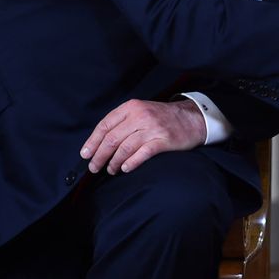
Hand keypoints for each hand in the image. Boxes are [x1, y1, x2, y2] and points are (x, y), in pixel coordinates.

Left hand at [79, 99, 206, 174]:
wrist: (193, 118)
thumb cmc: (163, 118)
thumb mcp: (142, 111)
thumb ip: (123, 122)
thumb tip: (100, 142)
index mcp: (132, 107)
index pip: (105, 125)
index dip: (92, 141)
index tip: (85, 154)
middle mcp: (141, 116)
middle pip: (112, 139)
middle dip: (100, 156)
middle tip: (94, 167)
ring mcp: (153, 128)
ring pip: (124, 148)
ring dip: (113, 162)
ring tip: (110, 170)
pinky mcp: (164, 140)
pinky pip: (142, 154)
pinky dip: (131, 163)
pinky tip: (125, 168)